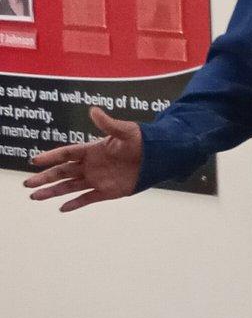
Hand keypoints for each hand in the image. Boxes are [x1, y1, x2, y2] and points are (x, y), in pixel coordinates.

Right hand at [25, 107, 143, 210]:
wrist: (159, 156)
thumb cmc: (142, 140)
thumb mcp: (125, 130)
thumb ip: (108, 123)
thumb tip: (92, 110)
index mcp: (91, 149)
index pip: (66, 153)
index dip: (50, 157)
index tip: (34, 161)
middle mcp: (90, 165)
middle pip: (62, 172)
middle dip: (44, 178)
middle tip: (27, 184)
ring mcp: (98, 179)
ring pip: (70, 187)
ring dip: (53, 192)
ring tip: (35, 197)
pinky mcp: (108, 191)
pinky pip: (88, 198)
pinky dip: (75, 203)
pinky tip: (61, 208)